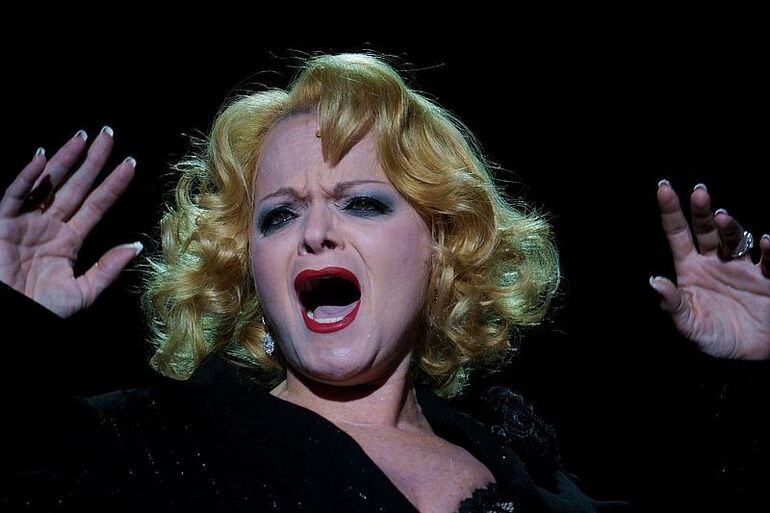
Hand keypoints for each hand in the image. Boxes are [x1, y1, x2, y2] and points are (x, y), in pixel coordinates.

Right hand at [0, 127, 139, 317]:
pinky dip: (27, 178)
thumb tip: (136, 246)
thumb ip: (107, 269)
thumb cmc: (42, 309)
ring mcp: (26, 222)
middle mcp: (50, 225)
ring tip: (82, 138)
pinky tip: (42, 159)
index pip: (97, 205)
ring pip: (48, 184)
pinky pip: (14, 196)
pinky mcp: (3, 224)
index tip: (131, 164)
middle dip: (92, 161)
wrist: (12, 317)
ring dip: (64, 159)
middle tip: (109, 135)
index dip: (113, 184)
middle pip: (76, 186)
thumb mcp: (82, 292)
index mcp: (70, 240)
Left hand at [651, 180, 769, 358]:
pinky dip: (769, 251)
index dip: (671, 211)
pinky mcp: (766, 277)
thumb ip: (673, 304)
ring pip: (735, 238)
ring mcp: (741, 266)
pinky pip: (768, 260)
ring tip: (721, 218)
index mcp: (690, 268)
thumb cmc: (715, 336)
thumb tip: (654, 282)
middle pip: (706, 229)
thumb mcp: (690, 325)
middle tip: (699, 193)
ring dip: (729, 227)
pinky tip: (767, 242)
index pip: (678, 234)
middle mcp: (714, 261)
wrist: (751, 353)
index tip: (663, 188)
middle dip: (702, 210)